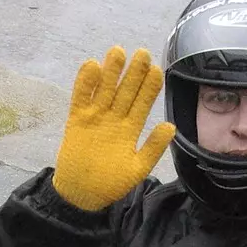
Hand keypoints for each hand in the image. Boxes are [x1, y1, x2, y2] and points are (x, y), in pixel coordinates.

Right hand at [51, 46, 177, 211]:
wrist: (82, 195)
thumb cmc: (111, 184)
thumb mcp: (137, 169)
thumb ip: (152, 148)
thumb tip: (170, 126)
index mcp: (130, 129)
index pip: (142, 104)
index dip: (149, 87)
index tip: (157, 70)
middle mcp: (114, 119)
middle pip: (125, 91)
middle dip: (133, 73)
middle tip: (142, 53)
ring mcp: (95, 118)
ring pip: (104, 90)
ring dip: (111, 72)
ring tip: (118, 52)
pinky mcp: (76, 120)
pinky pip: (81, 98)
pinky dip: (85, 83)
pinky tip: (92, 66)